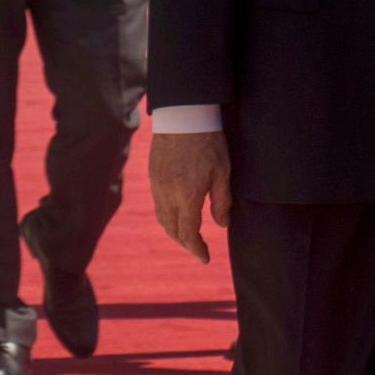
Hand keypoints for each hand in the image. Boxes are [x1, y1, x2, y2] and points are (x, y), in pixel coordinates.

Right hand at [150, 129, 231, 261]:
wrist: (183, 116)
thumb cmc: (208, 142)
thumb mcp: (222, 172)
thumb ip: (221, 202)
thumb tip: (222, 225)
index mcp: (187, 195)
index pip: (188, 233)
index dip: (196, 249)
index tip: (204, 258)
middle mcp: (168, 194)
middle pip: (172, 230)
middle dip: (185, 243)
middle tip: (198, 249)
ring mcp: (157, 185)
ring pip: (162, 218)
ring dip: (174, 231)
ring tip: (187, 236)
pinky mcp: (152, 176)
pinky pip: (158, 204)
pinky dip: (166, 216)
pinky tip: (177, 215)